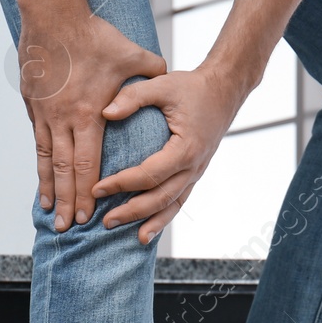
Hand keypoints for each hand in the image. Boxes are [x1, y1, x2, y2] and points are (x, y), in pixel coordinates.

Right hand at [17, 16, 164, 230]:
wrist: (52, 16)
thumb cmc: (93, 35)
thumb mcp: (132, 54)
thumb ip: (152, 72)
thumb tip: (169, 78)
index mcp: (90, 114)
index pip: (89, 163)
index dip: (89, 192)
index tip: (90, 214)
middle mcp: (65, 120)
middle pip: (66, 171)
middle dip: (69, 202)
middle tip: (69, 227)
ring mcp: (46, 115)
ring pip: (47, 162)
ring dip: (50, 191)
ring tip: (52, 214)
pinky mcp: (34, 107)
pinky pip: (37, 144)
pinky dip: (39, 168)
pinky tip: (42, 184)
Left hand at [91, 63, 247, 243]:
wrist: (224, 91)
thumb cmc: (192, 87)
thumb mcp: (162, 85)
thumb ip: (133, 97)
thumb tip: (105, 113)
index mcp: (185, 148)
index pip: (149, 174)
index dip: (122, 184)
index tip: (97, 188)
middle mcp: (193, 166)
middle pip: (160, 197)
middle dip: (132, 211)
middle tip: (105, 220)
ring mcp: (196, 173)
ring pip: (172, 205)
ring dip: (150, 222)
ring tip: (131, 237)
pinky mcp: (194, 174)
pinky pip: (179, 201)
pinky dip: (164, 218)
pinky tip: (148, 231)